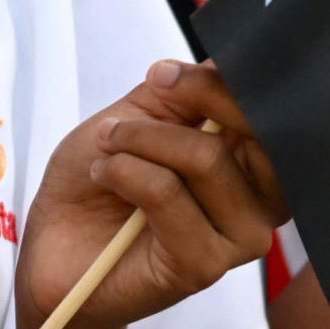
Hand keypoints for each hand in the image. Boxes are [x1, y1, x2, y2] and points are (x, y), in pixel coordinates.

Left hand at [18, 60, 282, 328]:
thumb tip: (220, 62)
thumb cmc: (102, 180)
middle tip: (138, 103)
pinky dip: (127, 174)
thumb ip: (185, 92)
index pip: (271, 108)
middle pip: (258, 131)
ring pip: (209, 160)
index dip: (225, 81)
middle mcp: (262, 199)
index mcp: (255, 158)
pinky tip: (104, 176)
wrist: (57, 247)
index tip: (165, 73)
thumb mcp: (140, 116)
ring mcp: (239, 236)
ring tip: (108, 147)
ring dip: (144, 142)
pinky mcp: (205, 266)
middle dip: (193, 101)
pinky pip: (170, 196)